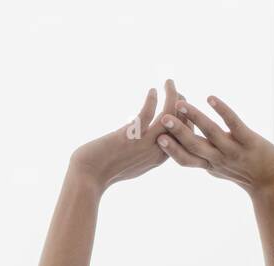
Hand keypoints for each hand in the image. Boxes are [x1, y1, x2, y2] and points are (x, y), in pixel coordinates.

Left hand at [69, 79, 190, 192]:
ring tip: (169, 82)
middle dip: (183, 106)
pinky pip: (147, 114)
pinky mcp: (131, 137)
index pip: (182, 138)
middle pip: (180, 126)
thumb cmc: (105, 169)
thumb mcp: (131, 161)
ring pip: (169, 117)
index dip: (185, 121)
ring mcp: (145, 145)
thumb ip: (141, 150)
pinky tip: (152, 90)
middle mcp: (156, 152)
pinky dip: (151, 100)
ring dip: (172, 96)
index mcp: (157, 158)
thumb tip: (140, 132)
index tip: (181, 106)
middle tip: (180, 92)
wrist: (88, 176)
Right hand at [156, 94, 273, 193]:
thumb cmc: (243, 172)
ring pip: (211, 133)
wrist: (271, 181)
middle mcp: (219, 159)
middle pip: (194, 146)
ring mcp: (233, 150)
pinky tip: (211, 98)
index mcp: (209, 165)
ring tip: (181, 104)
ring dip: (195, 118)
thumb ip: (201, 158)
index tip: (156, 139)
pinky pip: (234, 124)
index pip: (186, 159)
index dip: (171, 150)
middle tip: (163, 119)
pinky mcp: (249, 141)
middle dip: (178, 133)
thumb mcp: (218, 168)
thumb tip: (182, 152)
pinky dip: (222, 110)